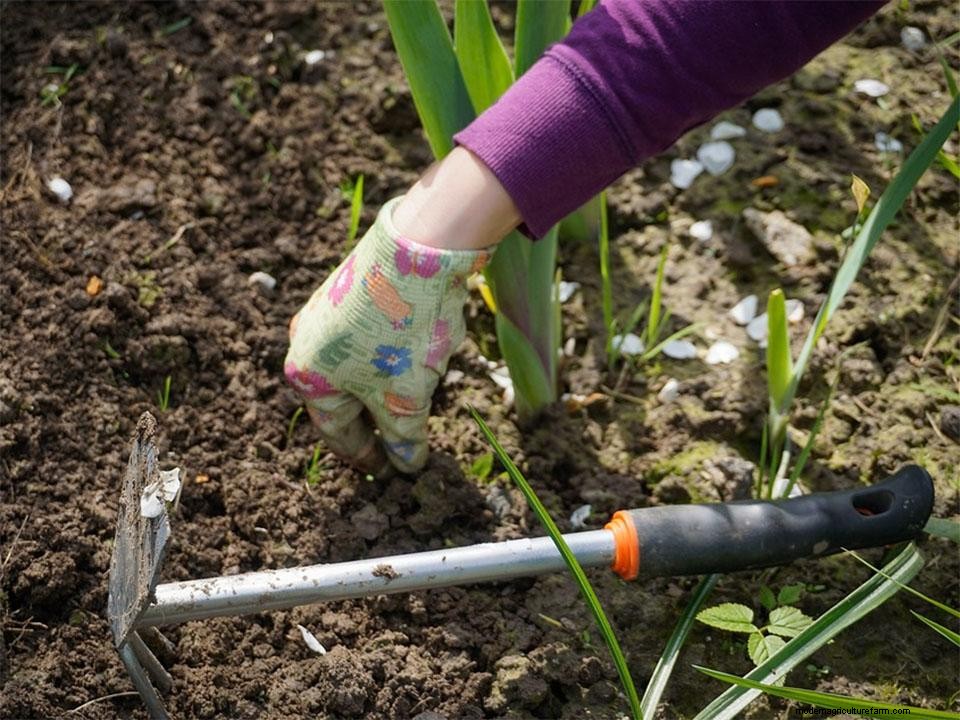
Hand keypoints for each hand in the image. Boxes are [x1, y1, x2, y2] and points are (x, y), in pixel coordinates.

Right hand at [284, 196, 492, 476]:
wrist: (418, 247)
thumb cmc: (401, 332)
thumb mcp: (405, 398)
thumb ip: (404, 437)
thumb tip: (407, 465)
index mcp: (307, 377)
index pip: (338, 433)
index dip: (368, 458)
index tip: (390, 473)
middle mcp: (306, 343)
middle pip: (345, 399)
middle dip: (377, 421)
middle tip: (402, 443)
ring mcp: (326, 313)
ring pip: (360, 367)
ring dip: (387, 387)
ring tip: (418, 398)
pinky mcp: (352, 290)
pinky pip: (370, 338)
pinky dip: (393, 356)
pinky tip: (421, 354)